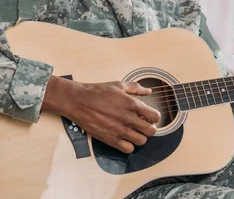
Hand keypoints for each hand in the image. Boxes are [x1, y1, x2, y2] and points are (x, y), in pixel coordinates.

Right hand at [43, 76, 160, 153]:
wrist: (78, 101)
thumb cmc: (98, 92)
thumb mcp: (119, 85)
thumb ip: (136, 88)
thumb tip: (148, 91)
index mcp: (132, 104)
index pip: (155, 116)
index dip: (154, 117)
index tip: (150, 116)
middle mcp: (128, 118)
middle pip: (151, 131)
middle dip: (149, 128)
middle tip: (143, 125)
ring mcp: (119, 130)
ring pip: (141, 141)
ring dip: (140, 137)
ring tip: (134, 132)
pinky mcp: (110, 139)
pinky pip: (128, 149)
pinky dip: (129, 145)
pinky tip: (125, 138)